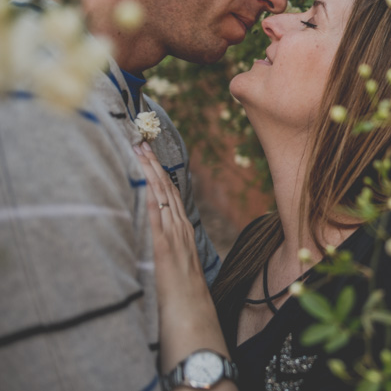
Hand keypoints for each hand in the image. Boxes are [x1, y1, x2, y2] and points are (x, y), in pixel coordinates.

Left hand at [134, 141, 203, 300]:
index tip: (149, 154)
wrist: (191, 308)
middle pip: (167, 187)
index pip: (171, 193)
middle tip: (141, 141)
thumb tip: (155, 237)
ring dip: (150, 171)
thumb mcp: (176, 260)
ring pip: (163, 195)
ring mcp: (174, 233)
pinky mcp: (163, 245)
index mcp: (183, 228)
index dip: (160, 173)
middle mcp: (180, 226)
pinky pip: (157, 215)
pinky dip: (150, 196)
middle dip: (154, 163)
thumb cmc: (181, 290)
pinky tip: (142, 181)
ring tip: (139, 150)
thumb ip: (168, 245)